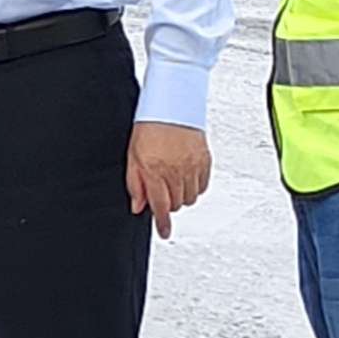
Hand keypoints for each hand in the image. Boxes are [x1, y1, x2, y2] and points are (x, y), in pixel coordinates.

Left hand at [126, 123, 212, 238]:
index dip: (162, 223)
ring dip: (181, 195)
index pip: (160, 207)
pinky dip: (195, 187)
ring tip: (172, 181)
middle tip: (161, 190)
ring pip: (190, 198)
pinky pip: (203, 186)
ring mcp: (193, 166)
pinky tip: (186, 177)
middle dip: (168, 203)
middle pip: (176, 204)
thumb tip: (138, 206)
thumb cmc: (149, 126)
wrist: (172, 104)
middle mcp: (176, 171)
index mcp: (155, 171)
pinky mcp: (205, 160)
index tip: (164, 232)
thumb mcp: (133, 156)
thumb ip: (135, 183)